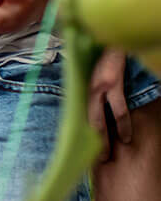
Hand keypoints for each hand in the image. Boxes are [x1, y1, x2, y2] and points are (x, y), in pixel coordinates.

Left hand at [88, 47, 129, 161]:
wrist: (111, 39)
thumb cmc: (103, 56)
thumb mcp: (92, 73)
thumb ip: (90, 89)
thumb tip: (86, 104)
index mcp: (81, 88)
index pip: (77, 114)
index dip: (78, 132)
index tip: (75, 149)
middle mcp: (85, 89)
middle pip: (83, 120)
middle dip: (85, 141)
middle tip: (88, 161)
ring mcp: (97, 87)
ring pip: (98, 118)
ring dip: (103, 139)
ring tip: (105, 157)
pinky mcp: (111, 83)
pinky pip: (118, 109)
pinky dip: (122, 125)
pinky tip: (126, 138)